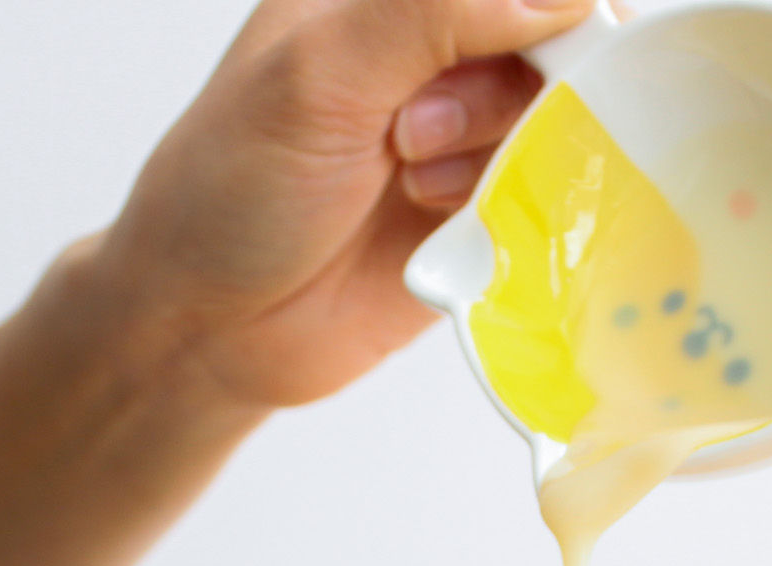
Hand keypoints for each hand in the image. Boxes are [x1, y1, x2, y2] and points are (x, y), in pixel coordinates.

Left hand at [101, 0, 591, 408]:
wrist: (212, 327)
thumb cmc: (230, 190)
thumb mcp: (318, 73)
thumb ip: (432, 13)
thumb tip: (559, 0)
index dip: (543, 11)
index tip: (521, 53)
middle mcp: (430, 47)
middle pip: (551, 37)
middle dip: (499, 87)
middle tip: (411, 135)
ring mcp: (461, 127)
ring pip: (554, 114)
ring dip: (492, 151)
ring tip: (407, 181)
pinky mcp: (482, 206)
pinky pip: (546, 189)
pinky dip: (509, 205)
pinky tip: (437, 223)